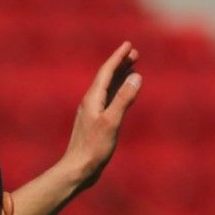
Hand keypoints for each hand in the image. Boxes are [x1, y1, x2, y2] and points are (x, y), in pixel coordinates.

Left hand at [59, 41, 141, 189]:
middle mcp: (90, 103)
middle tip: (135, 53)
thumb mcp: (112, 121)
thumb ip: (124, 98)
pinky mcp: (96, 124)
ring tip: (132, 68)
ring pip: (108, 89)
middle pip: (106, 78)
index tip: (128, 45)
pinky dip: (118, 92)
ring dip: (120, 77)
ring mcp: (92, 113)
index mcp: (92, 99)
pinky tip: (124, 94)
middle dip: (120, 65)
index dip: (117, 58)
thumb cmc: (94, 148)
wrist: (77, 170)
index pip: (106, 72)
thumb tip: (136, 76)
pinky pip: (109, 101)